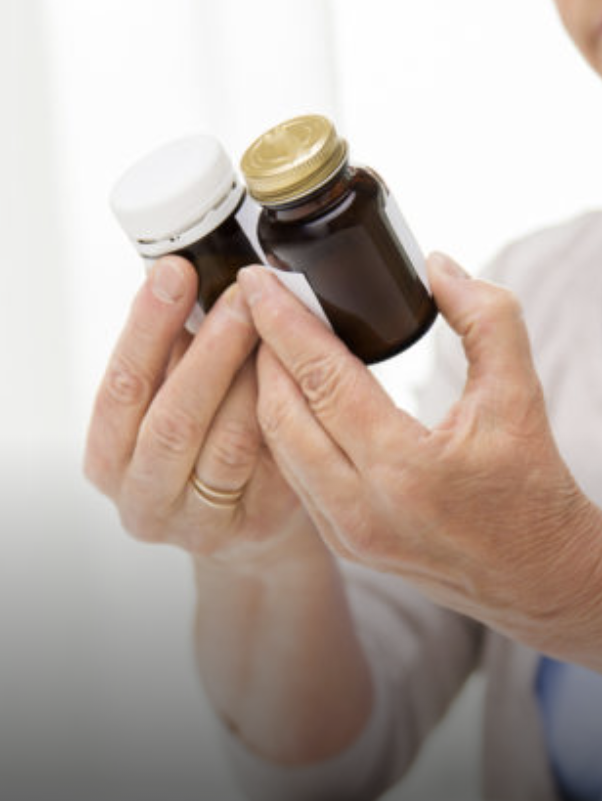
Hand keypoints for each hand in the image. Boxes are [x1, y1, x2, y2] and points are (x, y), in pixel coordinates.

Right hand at [84, 257, 321, 571]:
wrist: (250, 522)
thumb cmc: (209, 447)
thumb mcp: (179, 400)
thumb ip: (178, 356)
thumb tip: (191, 274)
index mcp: (108, 456)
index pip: (122, 386)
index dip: (148, 327)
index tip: (176, 272)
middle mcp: (140, 497)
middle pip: (172, 419)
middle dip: (210, 349)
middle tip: (239, 295)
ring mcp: (192, 522)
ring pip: (225, 443)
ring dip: (251, 379)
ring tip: (272, 326)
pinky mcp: (245, 530)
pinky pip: (266, 466)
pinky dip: (279, 416)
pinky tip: (292, 376)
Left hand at [239, 254, 601, 645]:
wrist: (542, 576)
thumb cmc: (535, 487)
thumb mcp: (521, 392)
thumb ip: (487, 317)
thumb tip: (437, 267)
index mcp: (405, 467)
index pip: (321, 378)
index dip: (283, 322)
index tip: (256, 279)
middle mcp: (362, 508)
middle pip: (280, 412)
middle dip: (261, 349)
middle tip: (257, 300)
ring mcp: (347, 534)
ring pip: (278, 447)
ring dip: (267, 389)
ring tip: (269, 340)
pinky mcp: (345, 545)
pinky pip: (294, 475)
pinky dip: (285, 427)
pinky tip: (292, 394)